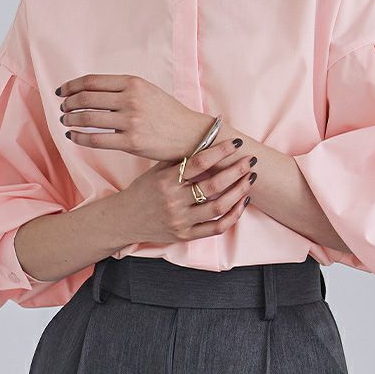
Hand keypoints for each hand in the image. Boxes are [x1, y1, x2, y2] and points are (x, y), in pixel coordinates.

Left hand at [56, 73, 207, 160]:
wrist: (191, 135)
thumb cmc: (168, 114)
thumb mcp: (148, 91)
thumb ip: (123, 89)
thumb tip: (90, 91)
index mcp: (134, 83)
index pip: (92, 81)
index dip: (72, 86)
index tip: (62, 91)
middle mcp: (132, 100)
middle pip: (86, 98)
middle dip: (68, 103)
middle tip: (63, 107)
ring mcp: (131, 122)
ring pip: (87, 118)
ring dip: (70, 119)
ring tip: (66, 120)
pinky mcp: (131, 143)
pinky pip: (95, 140)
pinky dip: (79, 137)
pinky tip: (73, 136)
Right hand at [117, 137, 256, 243]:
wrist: (124, 220)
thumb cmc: (143, 191)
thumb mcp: (156, 171)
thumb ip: (180, 158)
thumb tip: (207, 138)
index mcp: (166, 181)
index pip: (198, 163)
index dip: (220, 151)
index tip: (236, 143)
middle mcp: (174, 201)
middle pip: (214, 186)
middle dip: (236, 171)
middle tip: (250, 160)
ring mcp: (181, 220)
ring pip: (219, 208)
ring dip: (239, 192)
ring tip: (249, 179)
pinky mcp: (185, 235)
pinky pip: (216, 228)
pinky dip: (233, 216)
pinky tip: (242, 202)